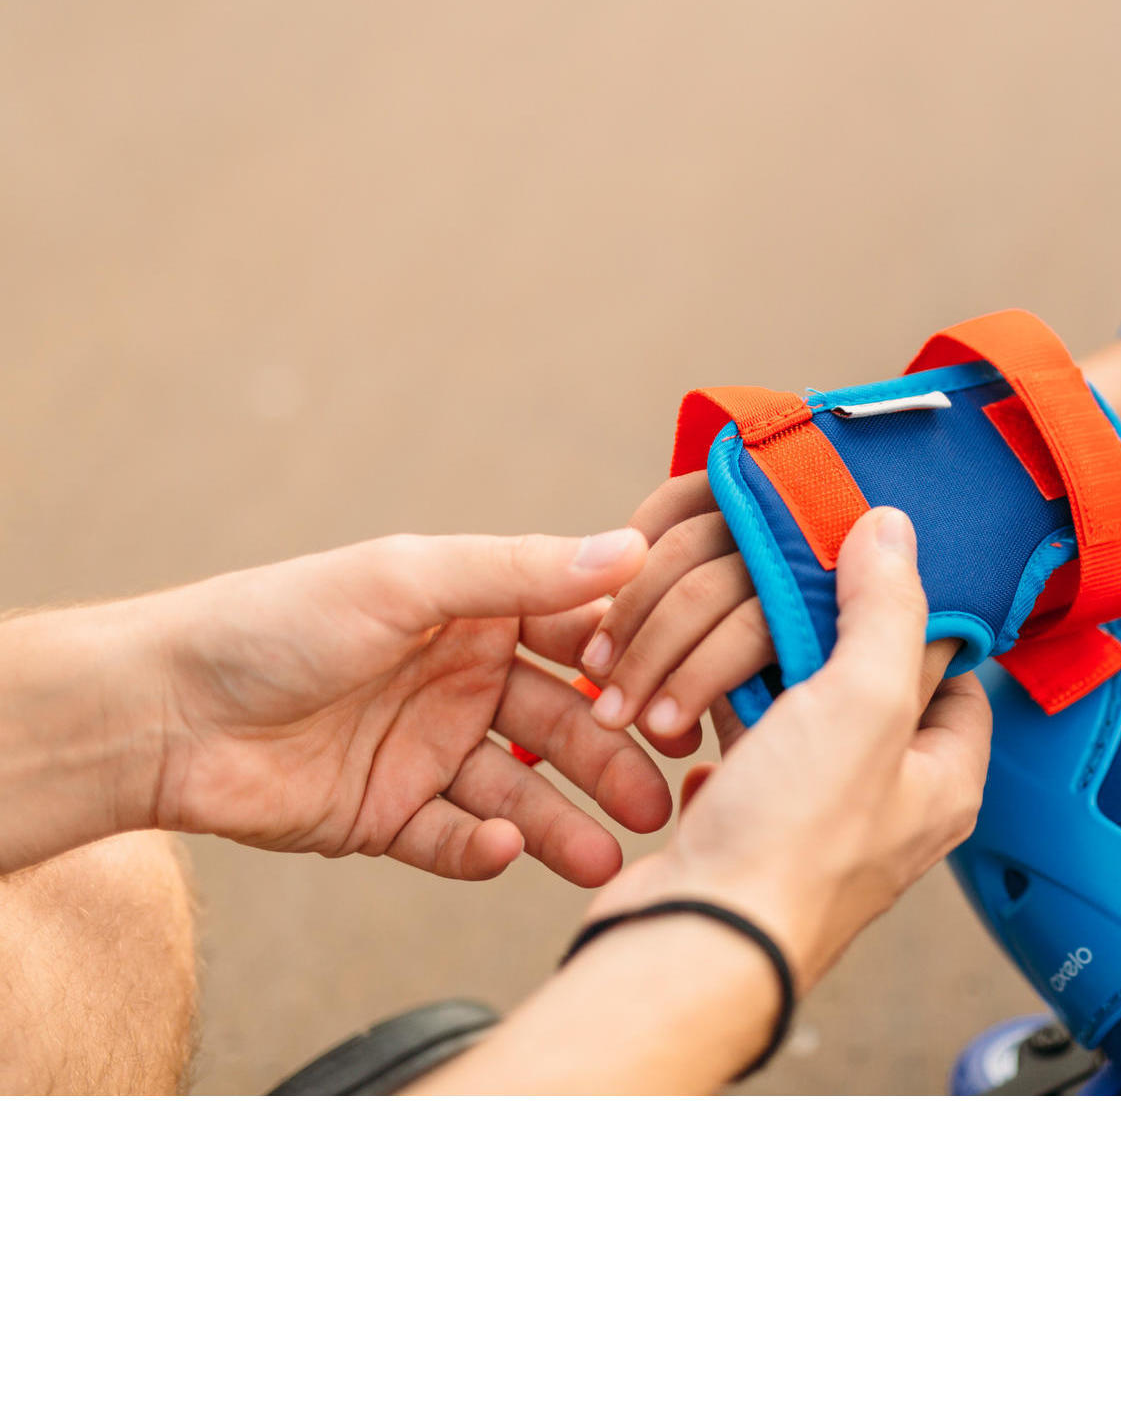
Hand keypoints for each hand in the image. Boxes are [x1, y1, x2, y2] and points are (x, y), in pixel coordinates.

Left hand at [138, 528, 669, 884]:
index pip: (576, 637)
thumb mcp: (407, 580)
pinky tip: (499, 849)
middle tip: (662, 799)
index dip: (627, 667)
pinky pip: (455, 838)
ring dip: (564, 823)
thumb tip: (631, 549)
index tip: (674, 694)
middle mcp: (461, 680)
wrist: (162, 715)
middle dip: (614, 762)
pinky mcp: (389, 817)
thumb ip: (520, 573)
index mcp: (474, 612)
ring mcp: (427, 751)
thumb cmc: (276, 623)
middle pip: (562, 724)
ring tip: (606, 855)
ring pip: (520, 792)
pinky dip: (483, 849)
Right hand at [578, 506, 989, 993]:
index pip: (957, 677)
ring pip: (794, 713)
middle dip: (819, 636)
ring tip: (724, 635)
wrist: (691, 939)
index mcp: (943, 780)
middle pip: (867, 686)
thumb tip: (893, 529)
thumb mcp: (865, 700)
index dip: (923, 619)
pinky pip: (737, 749)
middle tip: (787, 586)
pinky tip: (687, 698)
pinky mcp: (744, 825)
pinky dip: (709, 717)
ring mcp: (813, 818)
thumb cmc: (793, 845)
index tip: (878, 573)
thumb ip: (887, 609)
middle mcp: (887, 804)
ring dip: (753, 672)